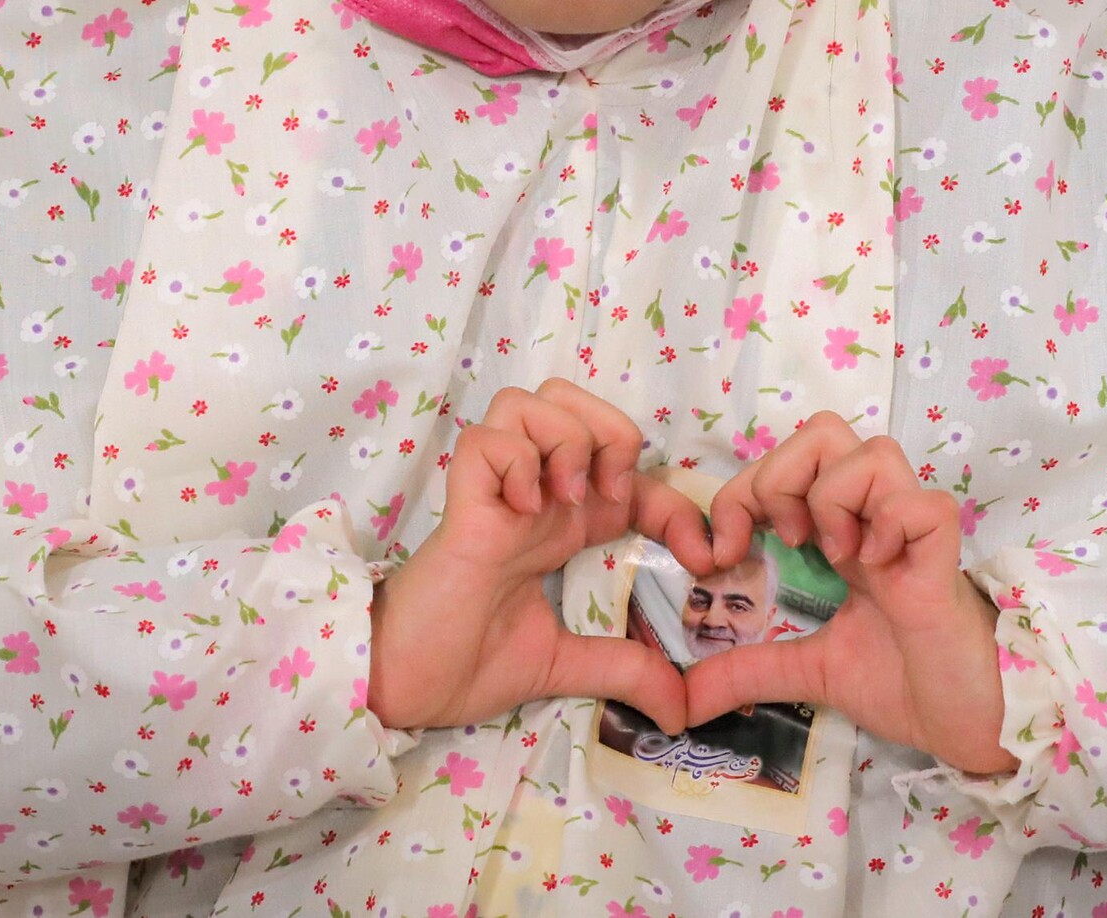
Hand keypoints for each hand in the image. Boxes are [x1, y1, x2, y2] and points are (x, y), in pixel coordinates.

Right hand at [368, 379, 713, 732]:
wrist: (401, 688)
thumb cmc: (465, 664)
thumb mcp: (563, 666)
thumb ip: (622, 671)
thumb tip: (683, 709)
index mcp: (560, 525)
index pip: (630, 472)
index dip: (677, 502)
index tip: (705, 558)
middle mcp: (532, 496)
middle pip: (572, 399)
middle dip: (611, 430)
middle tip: (612, 498)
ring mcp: (496, 495)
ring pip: (530, 399)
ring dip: (564, 437)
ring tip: (565, 498)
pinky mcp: (462, 508)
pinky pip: (486, 441)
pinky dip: (515, 461)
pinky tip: (524, 510)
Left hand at [684, 413, 1015, 775]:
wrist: (967, 724)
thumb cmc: (903, 683)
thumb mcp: (808, 671)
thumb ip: (748, 671)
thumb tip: (684, 699)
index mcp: (839, 531)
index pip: (783, 463)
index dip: (740, 491)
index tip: (719, 554)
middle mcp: (872, 517)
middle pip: (824, 430)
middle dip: (781, 476)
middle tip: (784, 541)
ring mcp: (911, 530)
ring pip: (872, 449)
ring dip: (835, 496)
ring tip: (837, 554)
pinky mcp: (945, 556)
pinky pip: (923, 503)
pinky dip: (892, 526)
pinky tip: (881, 571)